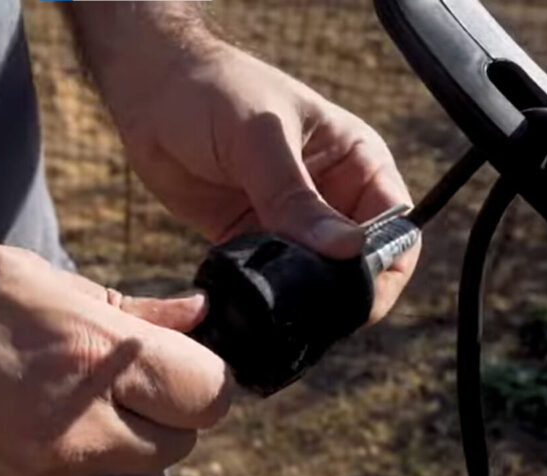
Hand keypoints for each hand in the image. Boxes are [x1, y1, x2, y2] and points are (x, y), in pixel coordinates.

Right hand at [0, 244, 231, 475]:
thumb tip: (196, 317)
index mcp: (87, 357)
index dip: (201, 373)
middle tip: (120, 379)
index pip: (208, 390)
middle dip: (167, 406)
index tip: (179, 363)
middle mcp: (79, 433)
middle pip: (184, 436)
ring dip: (137, 450)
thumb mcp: (33, 279)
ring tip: (86, 412)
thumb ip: (126, 307)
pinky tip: (67, 448)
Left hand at [101, 41, 419, 322]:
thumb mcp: (260, 138)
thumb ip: (295, 197)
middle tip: (313, 312)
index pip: (396, 226)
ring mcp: (291, 222)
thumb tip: (346, 251)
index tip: (358, 296)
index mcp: (357, 161)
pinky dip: (262, 295)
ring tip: (278, 309)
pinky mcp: (251, 239)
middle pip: (358, 263)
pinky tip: (247, 301)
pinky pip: (269, 280)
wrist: (150, 91)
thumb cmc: (213, 92)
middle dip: (342, 291)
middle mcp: (332, 196)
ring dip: (299, 298)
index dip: (386, 266)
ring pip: (313, 278)